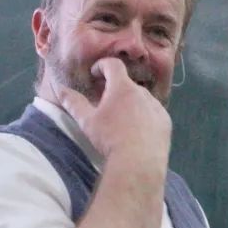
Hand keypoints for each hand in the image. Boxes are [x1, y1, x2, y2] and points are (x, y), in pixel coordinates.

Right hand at [54, 57, 170, 167]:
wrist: (139, 162)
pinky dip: (145, 117)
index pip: (113, 65)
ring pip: (142, 99)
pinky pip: (154, 113)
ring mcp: (157, 107)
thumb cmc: (110, 138)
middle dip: (116, 89)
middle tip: (105, 103)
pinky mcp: (166, 122)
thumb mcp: (87, 121)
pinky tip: (138, 132)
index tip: (95, 74)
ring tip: (122, 120)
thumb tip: (61, 90)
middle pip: (127, 83)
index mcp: (122, 87)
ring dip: (131, 103)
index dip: (102, 66)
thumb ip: (73, 103)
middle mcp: (143, 92)